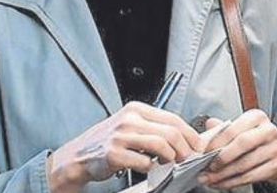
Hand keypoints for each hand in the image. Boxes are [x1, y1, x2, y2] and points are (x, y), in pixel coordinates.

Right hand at [46, 102, 204, 192]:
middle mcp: (129, 119)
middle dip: (184, 147)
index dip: (190, 133)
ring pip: (160, 144)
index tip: (197, 145)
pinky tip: (148, 167)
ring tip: (169, 162)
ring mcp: (120, 136)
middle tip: (187, 157)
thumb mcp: (131, 125)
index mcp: (136, 109)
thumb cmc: (108, 141)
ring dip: (170, 157)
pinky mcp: (113, 154)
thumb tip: (184, 137)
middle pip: (170, 131)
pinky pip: (142, 162)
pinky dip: (150, 167)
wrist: (79, 155)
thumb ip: (154, 127)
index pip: (172, 118)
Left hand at [198, 109, 276, 189]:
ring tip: (210, 178)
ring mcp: (274, 148)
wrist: (275, 154)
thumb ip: (222, 128)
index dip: (216, 142)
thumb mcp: (239, 129)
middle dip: (222, 158)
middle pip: (242, 143)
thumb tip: (208, 124)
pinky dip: (232, 182)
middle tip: (209, 167)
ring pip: (245, 164)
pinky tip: (222, 182)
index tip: (204, 152)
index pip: (233, 129)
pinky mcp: (276, 165)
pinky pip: (250, 177)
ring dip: (223, 174)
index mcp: (256, 117)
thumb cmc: (252, 140)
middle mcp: (268, 130)